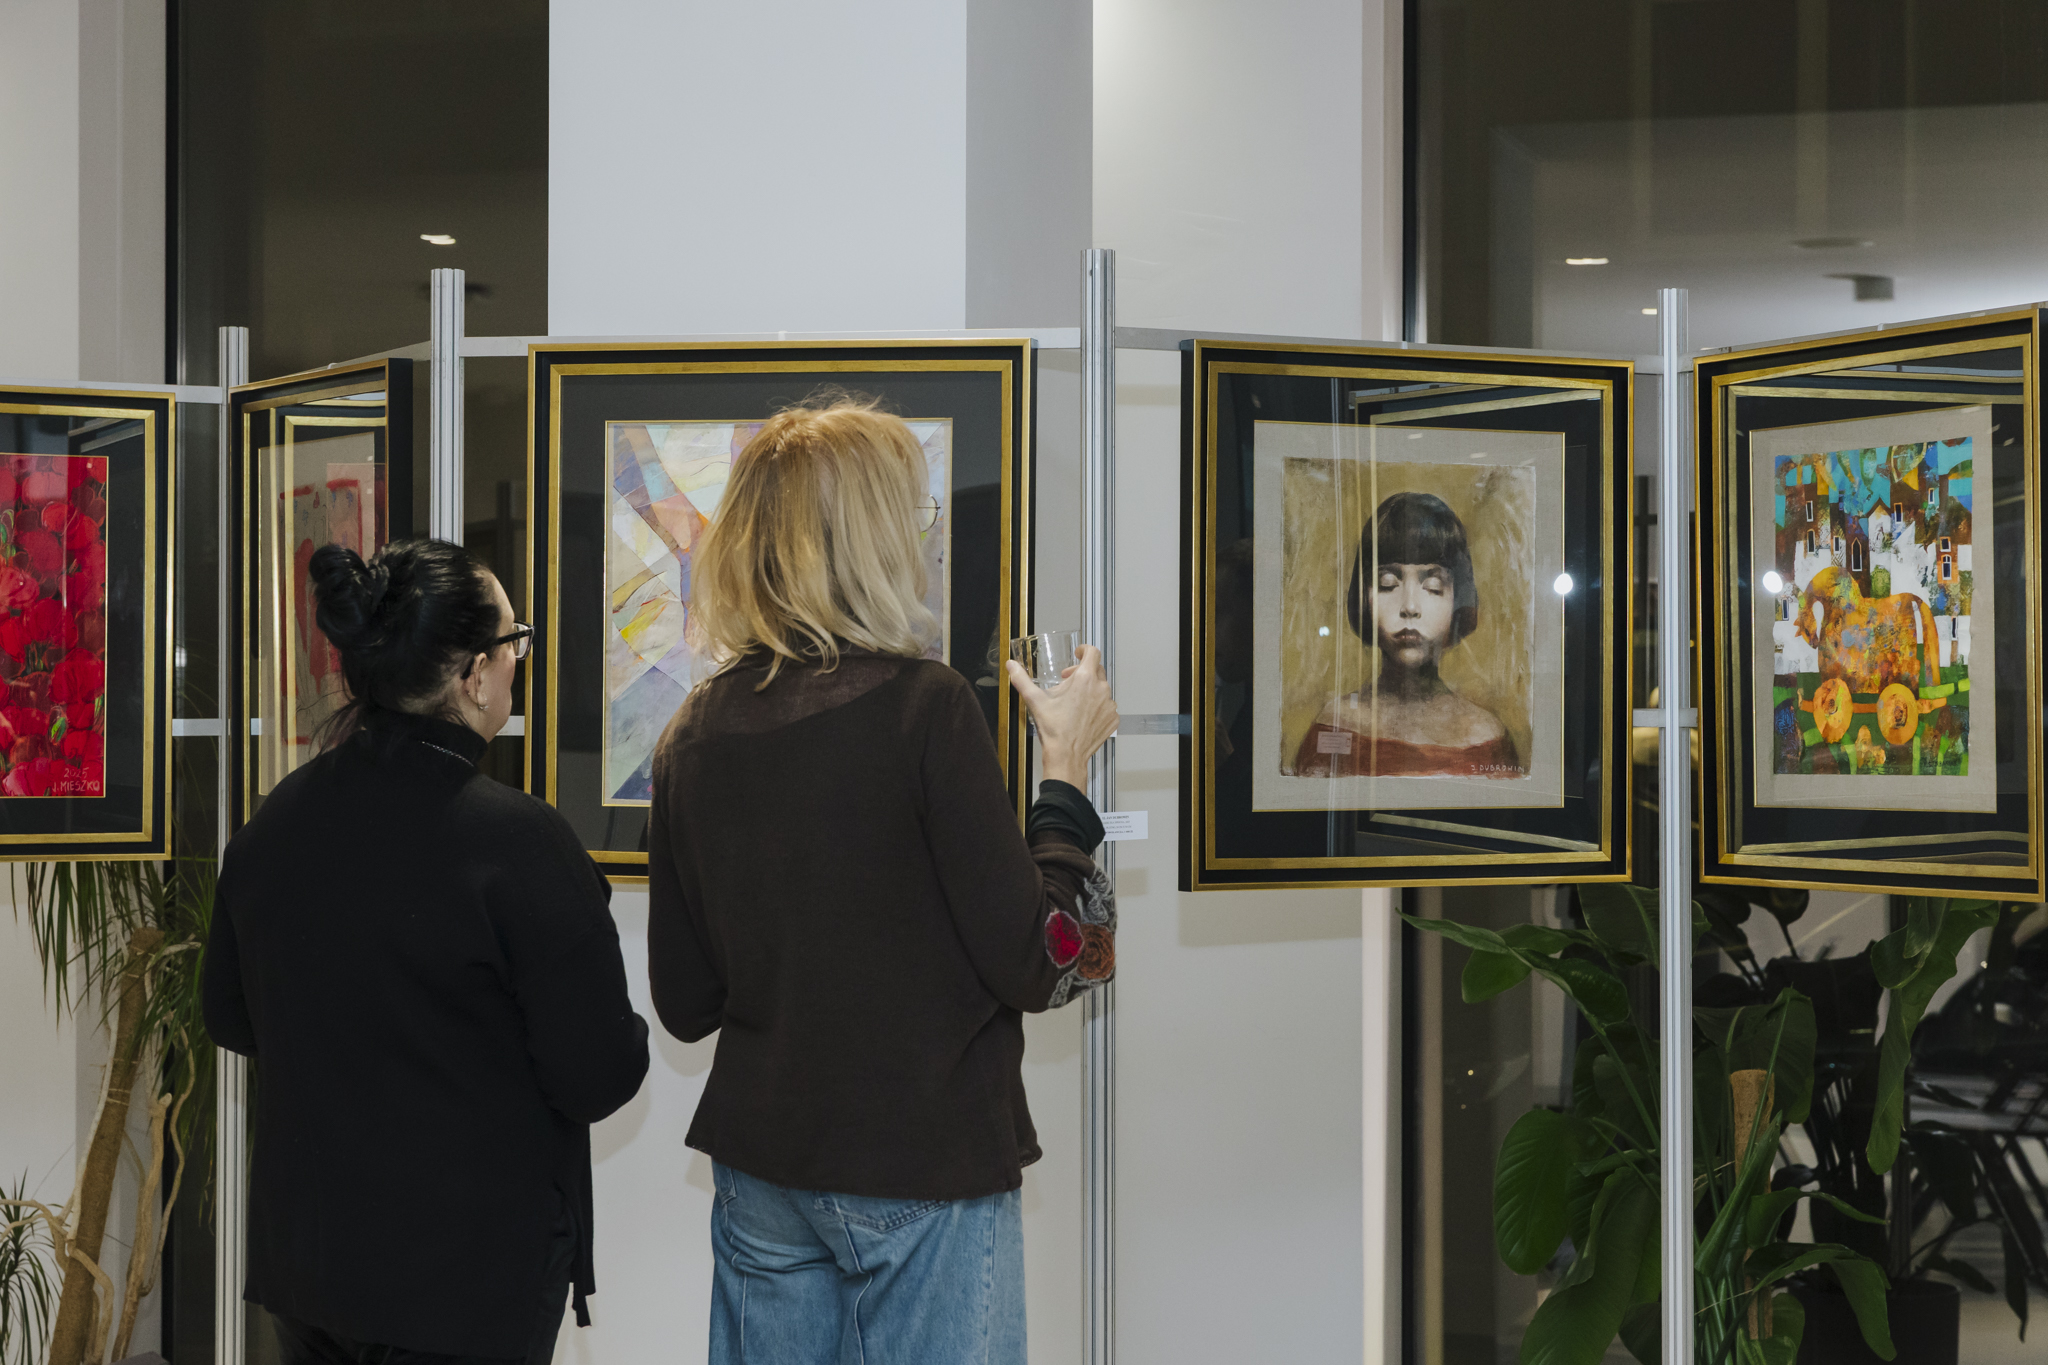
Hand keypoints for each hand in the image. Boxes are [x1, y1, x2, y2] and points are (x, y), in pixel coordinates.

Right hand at [1006, 644, 1117, 788]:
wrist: (1066, 755)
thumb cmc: (1054, 729)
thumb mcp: (1035, 700)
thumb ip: (1021, 679)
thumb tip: (1011, 666)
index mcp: (1084, 679)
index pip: (1092, 653)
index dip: (1084, 650)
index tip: (1079, 653)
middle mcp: (1101, 689)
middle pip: (1097, 670)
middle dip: (1082, 672)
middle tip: (1069, 682)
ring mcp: (1109, 704)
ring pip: (1102, 689)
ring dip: (1091, 691)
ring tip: (1075, 703)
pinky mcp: (1113, 718)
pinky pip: (1107, 706)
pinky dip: (1098, 707)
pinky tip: (1084, 715)